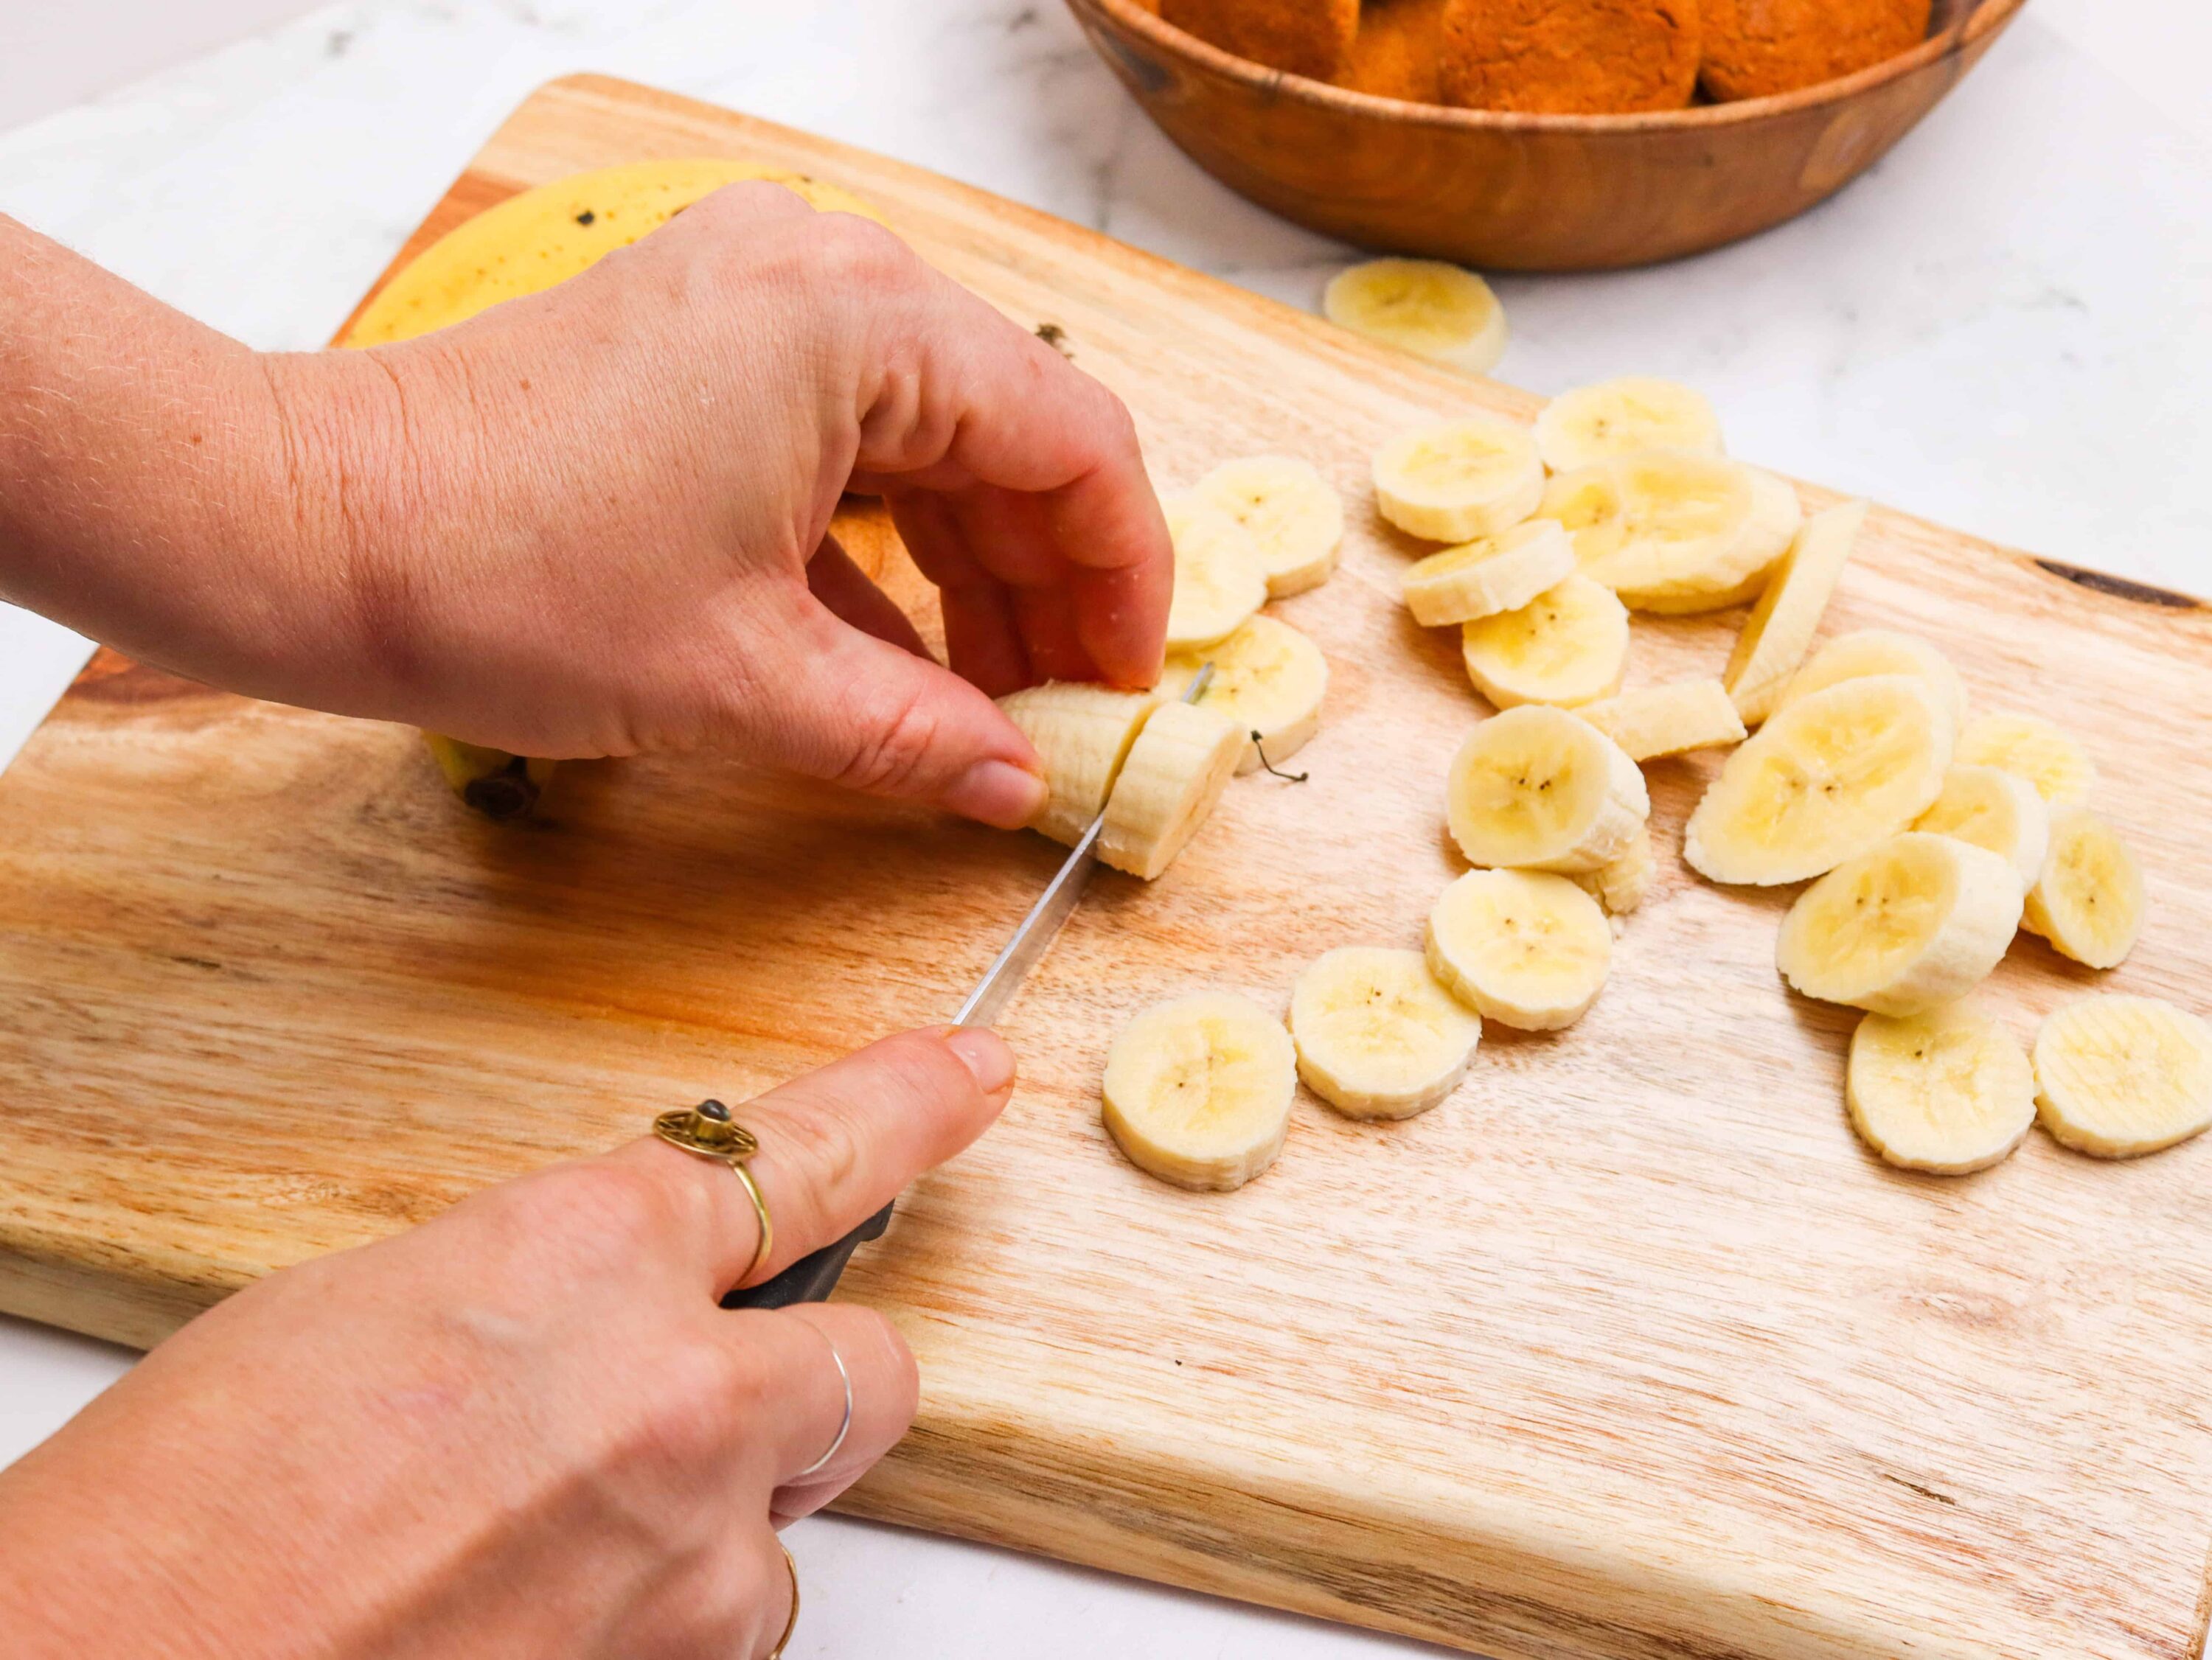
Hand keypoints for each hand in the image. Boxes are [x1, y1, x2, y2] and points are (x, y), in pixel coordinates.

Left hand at [0, 196, 1171, 828]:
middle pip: (1009, 436)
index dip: (1123, 579)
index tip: (1124, 686)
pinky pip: (846, 438)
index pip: (1073, 443)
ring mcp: (756, 297)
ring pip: (930, 440)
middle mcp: (822, 275)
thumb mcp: (743, 683)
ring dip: (969, 570)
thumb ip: (911, 735)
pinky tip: (899, 655)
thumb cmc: (503, 577)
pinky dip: (883, 545)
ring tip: (985, 700)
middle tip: (1061, 712)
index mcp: (859, 323)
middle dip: (1046, 583)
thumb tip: (1016, 785)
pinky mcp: (702, 342)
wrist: (307, 529)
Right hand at [0, 1026, 1014, 1659]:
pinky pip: (721, 1624)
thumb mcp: (371, 1319)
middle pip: (868, 1366)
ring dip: (705, 1521)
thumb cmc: (182, 1516)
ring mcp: (693, 1559)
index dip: (903, 1106)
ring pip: (784, 1523)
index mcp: (587, 1258)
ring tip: (532, 1544)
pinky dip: (653, 1617)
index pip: (806, 1152)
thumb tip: (603, 1320)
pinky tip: (527, 1614)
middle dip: (806, 1377)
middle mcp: (678, 1402)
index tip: (966, 1082)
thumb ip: (543, 1300)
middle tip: (701, 1399)